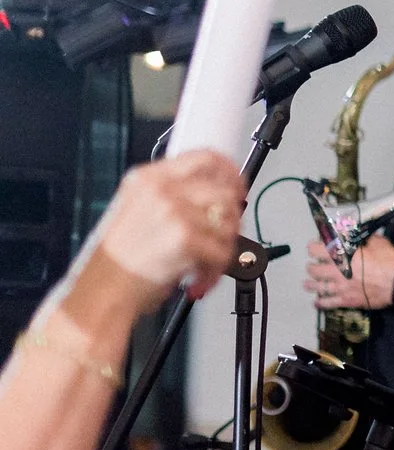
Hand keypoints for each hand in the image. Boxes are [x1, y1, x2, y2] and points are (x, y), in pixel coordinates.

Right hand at [84, 152, 245, 299]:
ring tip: (202, 265)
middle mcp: (160, 189)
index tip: (237, 188)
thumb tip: (217, 194)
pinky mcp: (183, 237)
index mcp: (147, 178)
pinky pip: (222, 251)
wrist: (99, 291)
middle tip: (220, 240)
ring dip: (222, 250)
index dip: (230, 172)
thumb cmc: (119, 260)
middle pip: (224, 192)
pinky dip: (215, 270)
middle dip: (230, 221)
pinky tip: (197, 278)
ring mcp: (172, 211)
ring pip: (228, 224)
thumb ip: (174, 196)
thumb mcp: (137, 210)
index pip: (205, 157)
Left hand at [306, 233, 393, 313]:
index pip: (317, 249)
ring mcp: (340, 287)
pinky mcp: (347, 300)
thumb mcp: (377, 242)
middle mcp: (336, 271)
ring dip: (311, 285)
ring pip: (318, 287)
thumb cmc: (389, 260)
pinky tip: (316, 302)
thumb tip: (359, 237)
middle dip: (311, 267)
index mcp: (342, 255)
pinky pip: (329, 303)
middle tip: (312, 266)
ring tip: (307, 284)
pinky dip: (321, 303)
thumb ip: (363, 240)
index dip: (313, 246)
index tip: (314, 246)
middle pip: (314, 270)